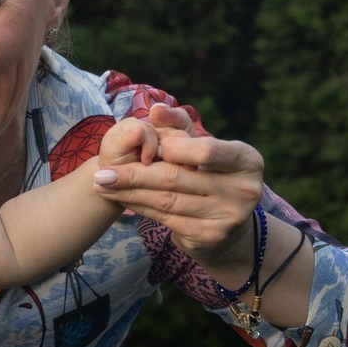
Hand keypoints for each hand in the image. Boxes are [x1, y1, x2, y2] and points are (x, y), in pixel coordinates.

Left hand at [94, 104, 263, 268]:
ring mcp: (228, 216)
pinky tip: (122, 200)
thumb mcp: (201, 145)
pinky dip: (140, 207)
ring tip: (102, 186)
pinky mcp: (210, 237)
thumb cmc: (211, 174)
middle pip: (177, 178)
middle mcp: (243, 190)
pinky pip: (165, 218)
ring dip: (129, 193)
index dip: (172, 148)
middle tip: (101, 173)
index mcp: (246, 159)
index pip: (205, 150)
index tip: (143, 148)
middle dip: (134, 174)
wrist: (230, 228)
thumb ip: (178, 124)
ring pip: (166, 200)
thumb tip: (155, 109)